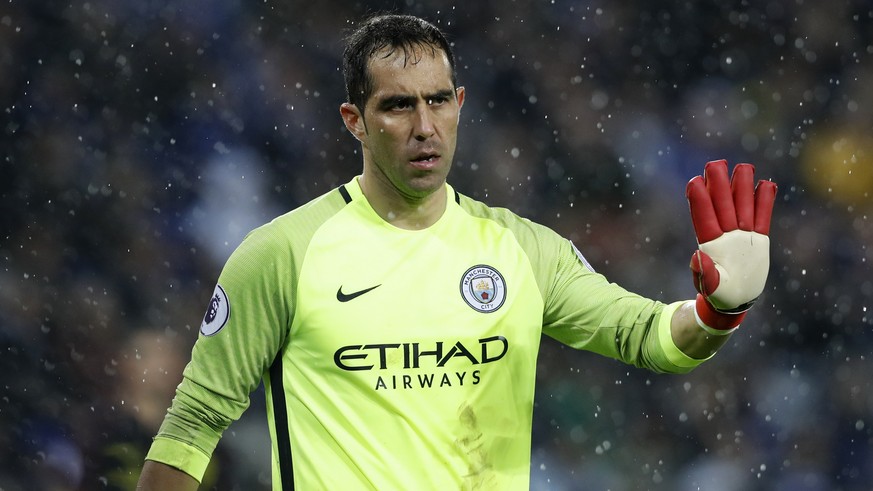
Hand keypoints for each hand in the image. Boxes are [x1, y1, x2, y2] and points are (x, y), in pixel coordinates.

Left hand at [686, 160, 777, 331]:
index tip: (694, 181)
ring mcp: (742, 235)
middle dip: (720, 185)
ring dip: (743, 187)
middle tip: (715, 163)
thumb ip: (704, 274)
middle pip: (723, 205)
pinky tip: (767, 184)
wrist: (734, 301)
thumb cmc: (717, 295)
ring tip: (744, 167)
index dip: (700, 201)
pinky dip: (765, 202)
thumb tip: (697, 257)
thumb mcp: (710, 288)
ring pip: (743, 206)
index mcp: (711, 244)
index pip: (705, 218)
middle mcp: (726, 235)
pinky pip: (763, 217)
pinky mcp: (759, 239)